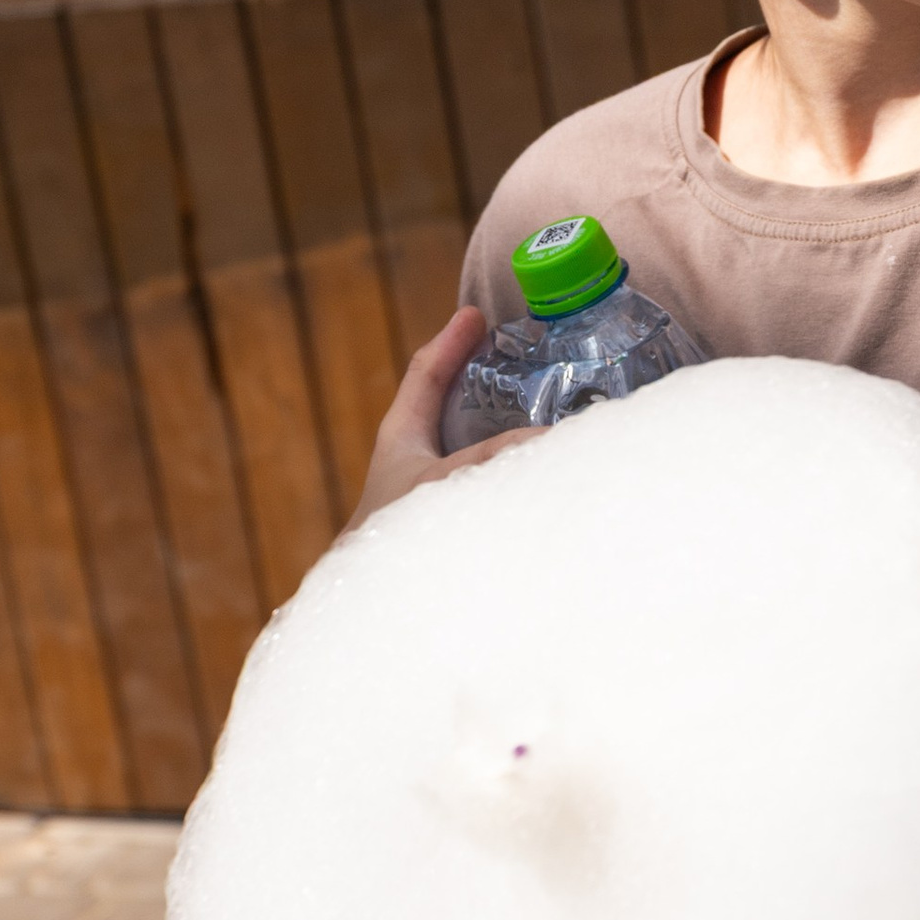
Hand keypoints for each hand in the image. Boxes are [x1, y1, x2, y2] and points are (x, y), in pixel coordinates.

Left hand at [349, 308, 535, 530]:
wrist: (372, 604)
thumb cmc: (395, 536)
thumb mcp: (443, 485)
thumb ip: (492, 459)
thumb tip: (546, 437)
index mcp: (401, 435)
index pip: (425, 373)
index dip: (451, 342)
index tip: (477, 316)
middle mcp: (413, 456)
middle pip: (447, 400)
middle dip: (480, 375)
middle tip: (517, 355)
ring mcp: (429, 486)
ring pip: (468, 438)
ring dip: (501, 421)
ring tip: (541, 405)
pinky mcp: (447, 513)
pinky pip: (482, 473)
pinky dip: (508, 462)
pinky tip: (537, 468)